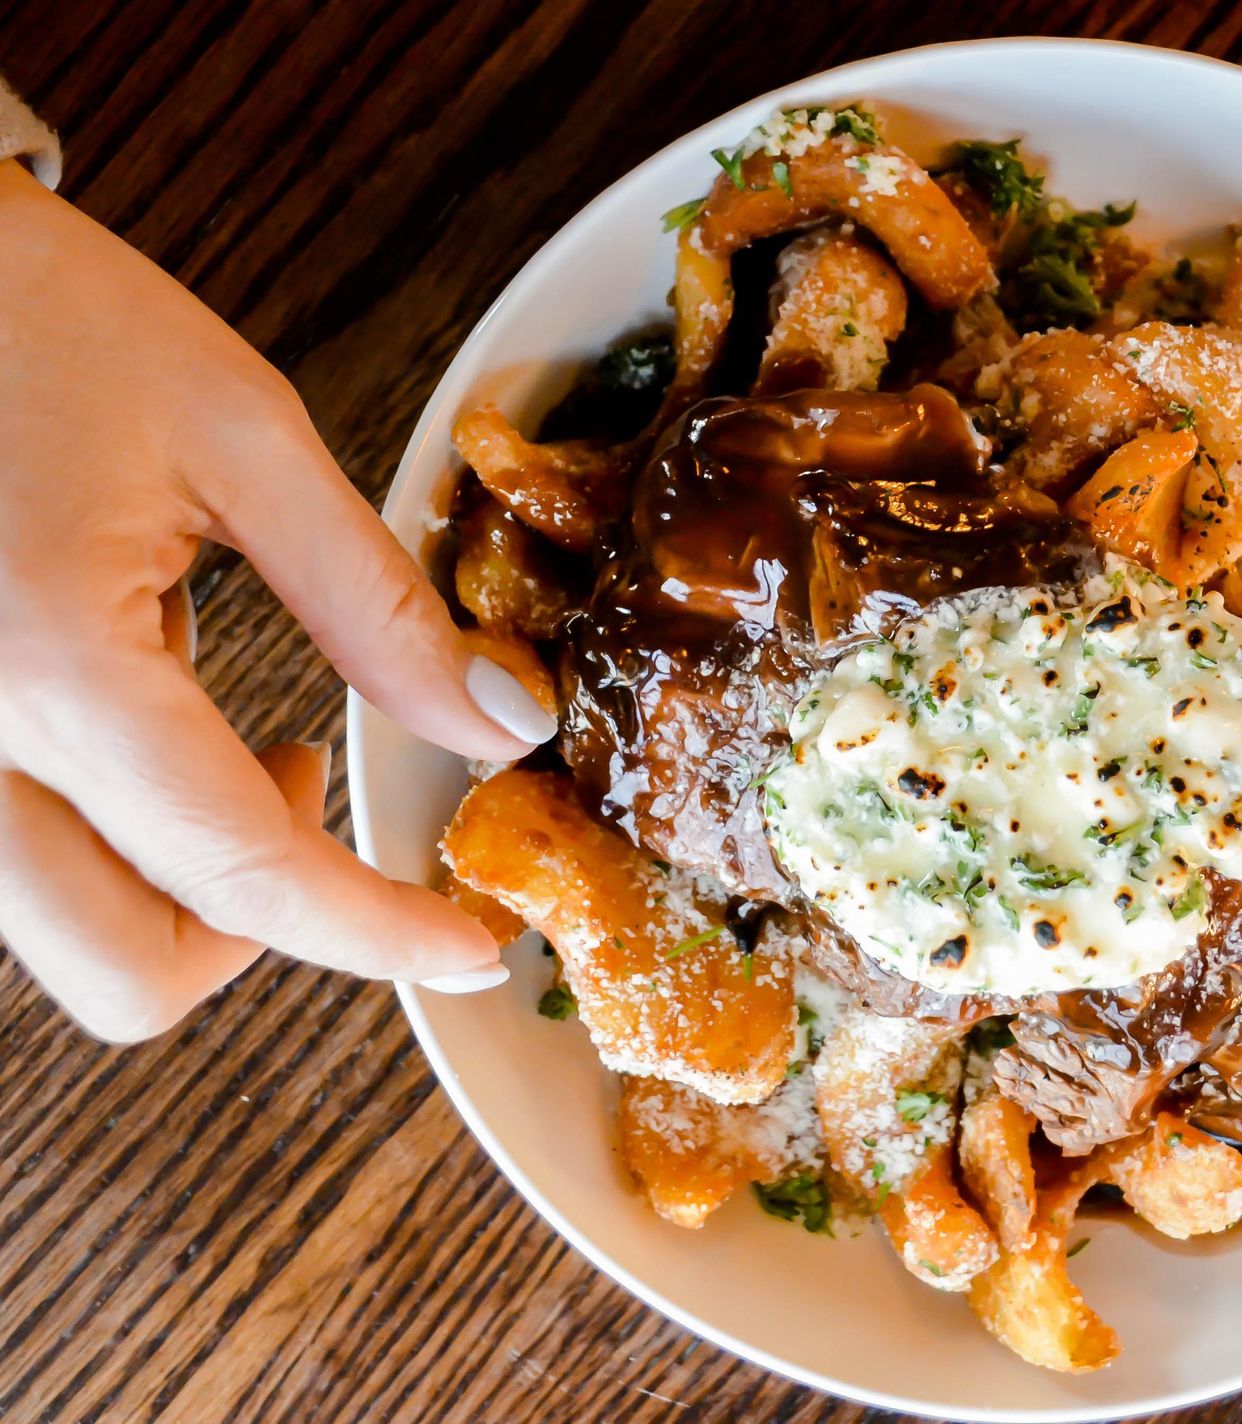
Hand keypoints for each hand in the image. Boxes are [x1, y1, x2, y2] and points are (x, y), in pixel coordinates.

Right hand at [0, 164, 555, 1040]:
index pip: (246, 873)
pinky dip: (119, 837)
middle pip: (126, 969)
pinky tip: (161, 716)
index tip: (468, 945)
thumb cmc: (31, 313)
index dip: (379, 930)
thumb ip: (377, 604)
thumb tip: (498, 722)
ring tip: (254, 743)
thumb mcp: (240, 434)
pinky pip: (24, 859)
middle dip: (265, 932)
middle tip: (332, 811)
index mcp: (48, 671)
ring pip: (65, 932)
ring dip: (186, 888)